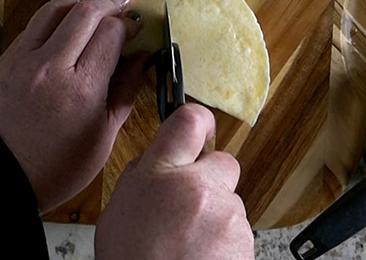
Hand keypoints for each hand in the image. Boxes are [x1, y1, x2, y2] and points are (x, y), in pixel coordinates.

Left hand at [0, 0, 146, 212]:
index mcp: (82, 90)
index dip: (128, 25)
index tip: (136, 27)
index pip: (111, 34)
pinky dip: (57, 10)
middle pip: (85, 13)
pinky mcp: (7, 59)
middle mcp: (52, 67)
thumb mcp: (104, 137)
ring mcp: (24, 60)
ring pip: (56, 9)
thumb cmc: (59, 166)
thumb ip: (126, 91)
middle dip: (110, 1)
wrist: (1, 176)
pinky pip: (35, 23)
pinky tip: (71, 8)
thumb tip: (142, 57)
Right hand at [95, 104, 254, 259]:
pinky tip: (201, 256)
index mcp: (161, 173)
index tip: (201, 127)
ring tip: (188, 244)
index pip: (188, 121)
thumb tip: (159, 165)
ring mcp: (226, 214)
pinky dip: (225, 242)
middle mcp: (198, 187)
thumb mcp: (120, 209)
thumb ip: (143, 177)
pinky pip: (239, 230)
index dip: (198, 120)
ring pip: (231, 202)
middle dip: (211, 180)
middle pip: (223, 163)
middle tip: (189, 206)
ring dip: (216, 216)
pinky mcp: (245, 240)